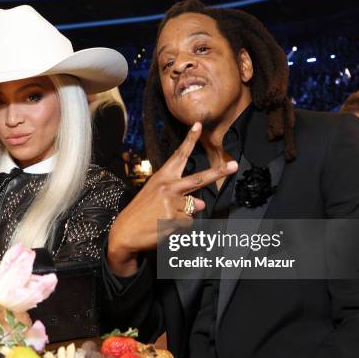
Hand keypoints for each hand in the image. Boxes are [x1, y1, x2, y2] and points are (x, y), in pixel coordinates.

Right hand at [107, 122, 237, 275]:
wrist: (124, 232)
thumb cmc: (141, 213)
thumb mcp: (156, 198)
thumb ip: (181, 197)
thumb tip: (201, 204)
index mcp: (162, 177)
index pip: (178, 156)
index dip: (189, 140)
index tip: (198, 125)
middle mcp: (168, 187)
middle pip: (198, 179)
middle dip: (218, 172)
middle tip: (234, 165)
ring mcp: (171, 203)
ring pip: (193, 208)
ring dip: (184, 216)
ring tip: (164, 218)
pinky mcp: (173, 218)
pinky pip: (188, 223)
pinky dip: (180, 227)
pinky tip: (165, 226)